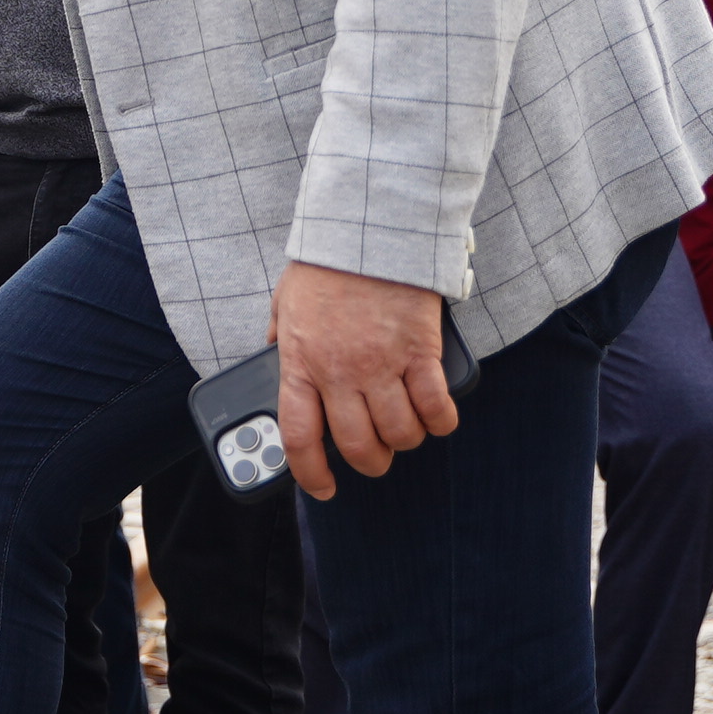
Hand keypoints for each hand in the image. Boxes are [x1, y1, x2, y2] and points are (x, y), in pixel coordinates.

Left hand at [269, 258, 461, 501]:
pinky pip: (436, 407)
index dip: (310, 473)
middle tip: (376, 456)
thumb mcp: (286, 302)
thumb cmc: (326, 263)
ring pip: (400, 433)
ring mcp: (382, 364)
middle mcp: (340, 372)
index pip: (299, 437)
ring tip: (407, 432)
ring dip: (405, 441)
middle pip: (357, 445)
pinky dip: (440, 422)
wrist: (369, 226)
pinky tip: (438, 418)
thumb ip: (280, 338)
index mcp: (300, 363)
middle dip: (369, 462)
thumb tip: (272, 358)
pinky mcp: (421, 351)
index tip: (321, 487)